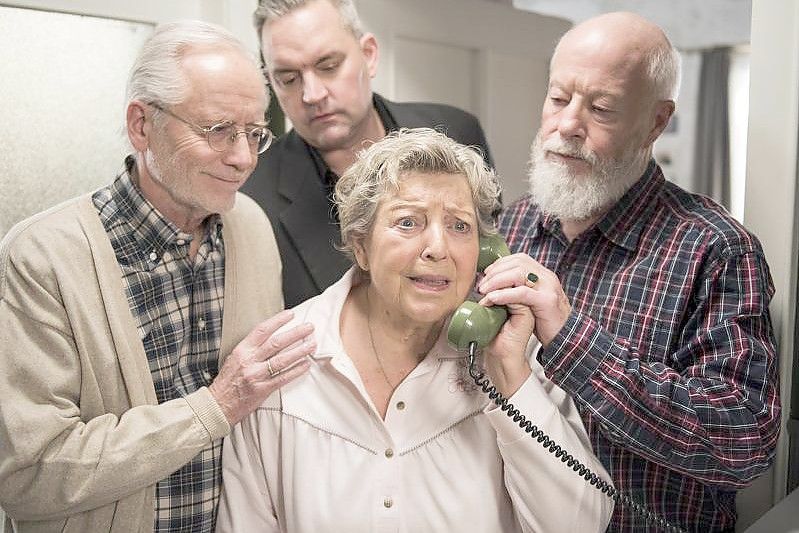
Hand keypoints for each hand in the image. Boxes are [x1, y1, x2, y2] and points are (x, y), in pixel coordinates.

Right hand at [209, 310, 314, 425]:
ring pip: (282, 360)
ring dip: (300, 351)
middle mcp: (249, 361)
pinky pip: (283, 378)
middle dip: (295, 333)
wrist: (218, 405)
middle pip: (276, 343)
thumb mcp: (234, 358)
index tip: (291, 315)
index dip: (278, 321)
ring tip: (312, 344)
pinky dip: (296, 371)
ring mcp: (256, 376)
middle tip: (309, 327)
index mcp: (242, 350)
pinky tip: (306, 365)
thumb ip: (251, 349)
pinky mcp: (262, 390)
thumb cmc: (227, 381)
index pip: (262, 330)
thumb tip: (271, 337)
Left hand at [478, 253, 570, 347]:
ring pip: (518, 273)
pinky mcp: (547, 301)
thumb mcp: (531, 301)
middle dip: (495, 272)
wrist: (565, 338)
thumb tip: (496, 283)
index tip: (486, 274)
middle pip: (517, 263)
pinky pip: (522, 293)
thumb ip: (520, 289)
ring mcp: (548, 287)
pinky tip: (492, 299)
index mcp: (542, 274)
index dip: (500, 264)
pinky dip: (505, 294)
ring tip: (484, 291)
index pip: (519, 258)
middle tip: (481, 284)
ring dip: (497, 281)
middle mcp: (546, 277)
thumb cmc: (545, 321)